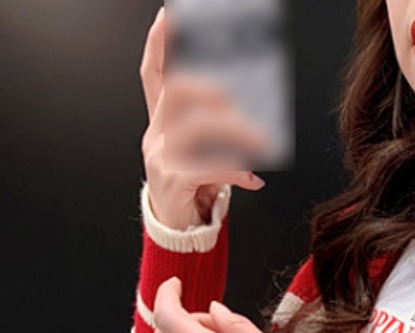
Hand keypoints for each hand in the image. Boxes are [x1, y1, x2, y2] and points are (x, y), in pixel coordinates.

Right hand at [140, 6, 267, 226]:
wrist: (178, 229)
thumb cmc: (192, 187)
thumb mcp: (202, 151)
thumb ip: (216, 126)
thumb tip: (247, 108)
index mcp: (161, 122)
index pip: (152, 73)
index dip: (159, 43)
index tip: (168, 14)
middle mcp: (156, 134)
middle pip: (177, 91)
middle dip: (209, 88)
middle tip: (234, 97)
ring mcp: (160, 156)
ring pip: (198, 127)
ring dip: (236, 132)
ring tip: (261, 142)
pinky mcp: (172, 180)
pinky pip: (208, 166)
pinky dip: (236, 170)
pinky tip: (253, 179)